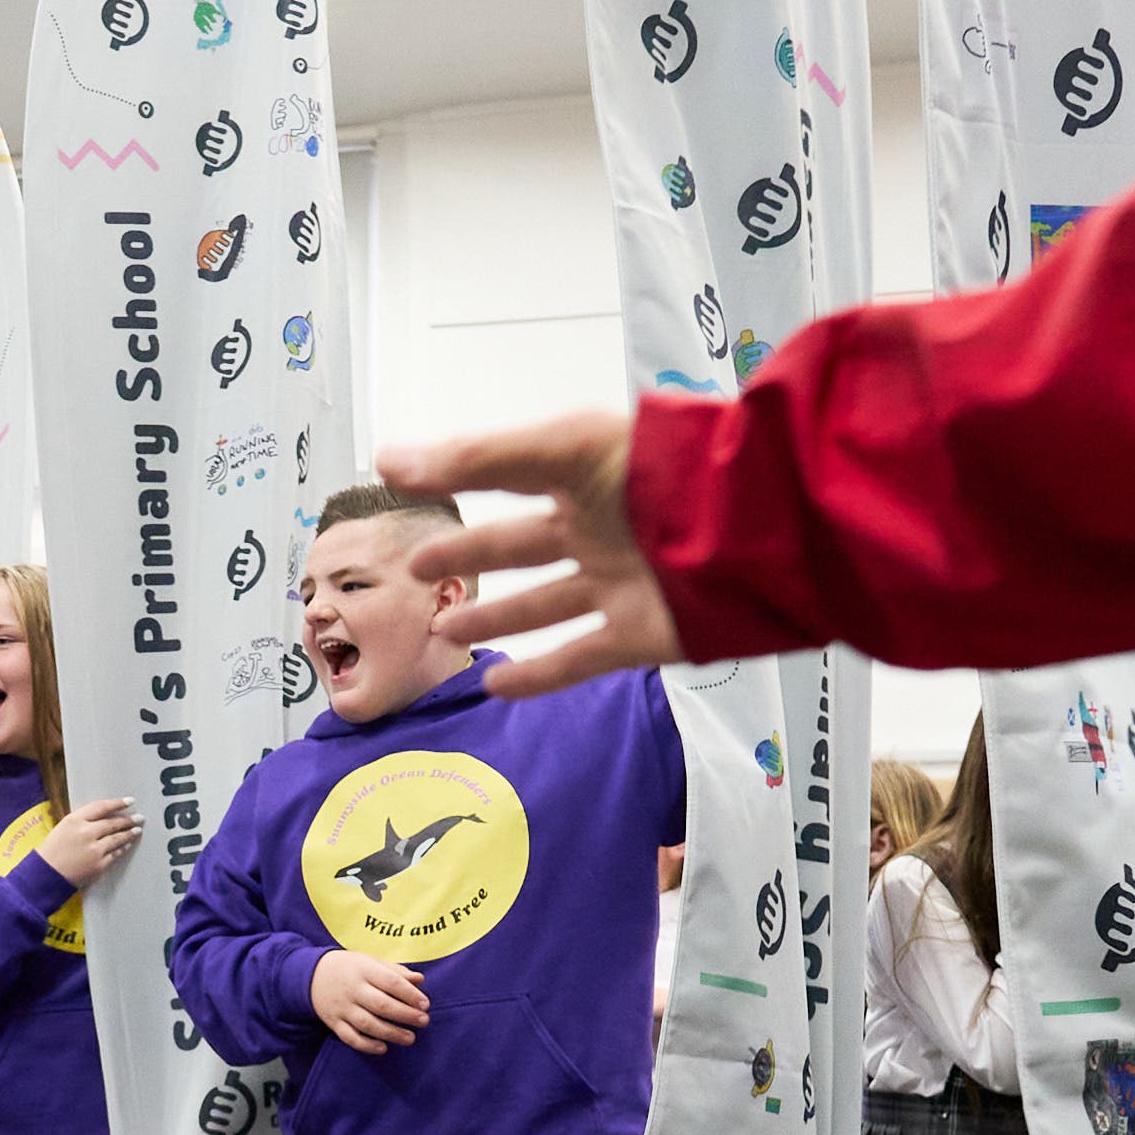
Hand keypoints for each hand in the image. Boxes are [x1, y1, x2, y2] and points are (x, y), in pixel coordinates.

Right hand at [36, 798, 139, 888]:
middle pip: (112, 823)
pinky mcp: (99, 865)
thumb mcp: (63, 828)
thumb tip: (104, 817)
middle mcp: (86, 833)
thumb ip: (82, 821)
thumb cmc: (52, 851)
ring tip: (137, 830)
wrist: (46, 875)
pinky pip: (115, 854)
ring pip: (117, 838)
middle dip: (128, 820)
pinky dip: (123, 848)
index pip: (101, 807)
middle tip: (139, 817)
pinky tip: (127, 844)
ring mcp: (94, 850)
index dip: (117, 803)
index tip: (129, 801)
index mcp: (74, 820)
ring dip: (129, 833)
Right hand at [310, 951, 428, 1053]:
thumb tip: (420, 980)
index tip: (425, 1004)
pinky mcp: (333, 1022)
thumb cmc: (350, 968)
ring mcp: (341, 1007)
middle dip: (405, 1015)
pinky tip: (383, 1048)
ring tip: (410, 1038)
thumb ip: (395, 971)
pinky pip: (349, 1037)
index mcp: (364, 970)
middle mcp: (352, 989)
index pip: (390, 982)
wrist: (311, 975)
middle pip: (381, 1005)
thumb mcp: (370, 961)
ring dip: (391, 1033)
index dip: (409, 994)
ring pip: (367, 1024)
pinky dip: (366, 1045)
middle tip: (424, 1021)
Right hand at [375, 407, 685, 692]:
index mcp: (584, 475)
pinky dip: (538, 674)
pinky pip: (580, 658)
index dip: (457, 479)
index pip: (508, 474)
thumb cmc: (655, 473)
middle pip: (521, 544)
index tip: (405, 486)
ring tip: (445, 627)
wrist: (747, 529)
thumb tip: (388, 461)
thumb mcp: (561, 448)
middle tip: (419, 569)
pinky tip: (496, 686)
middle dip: (471, 555)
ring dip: (495, 618)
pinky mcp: (642, 635)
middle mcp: (600, 529)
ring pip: (545, 605)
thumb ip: (476, 458)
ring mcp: (620, 585)